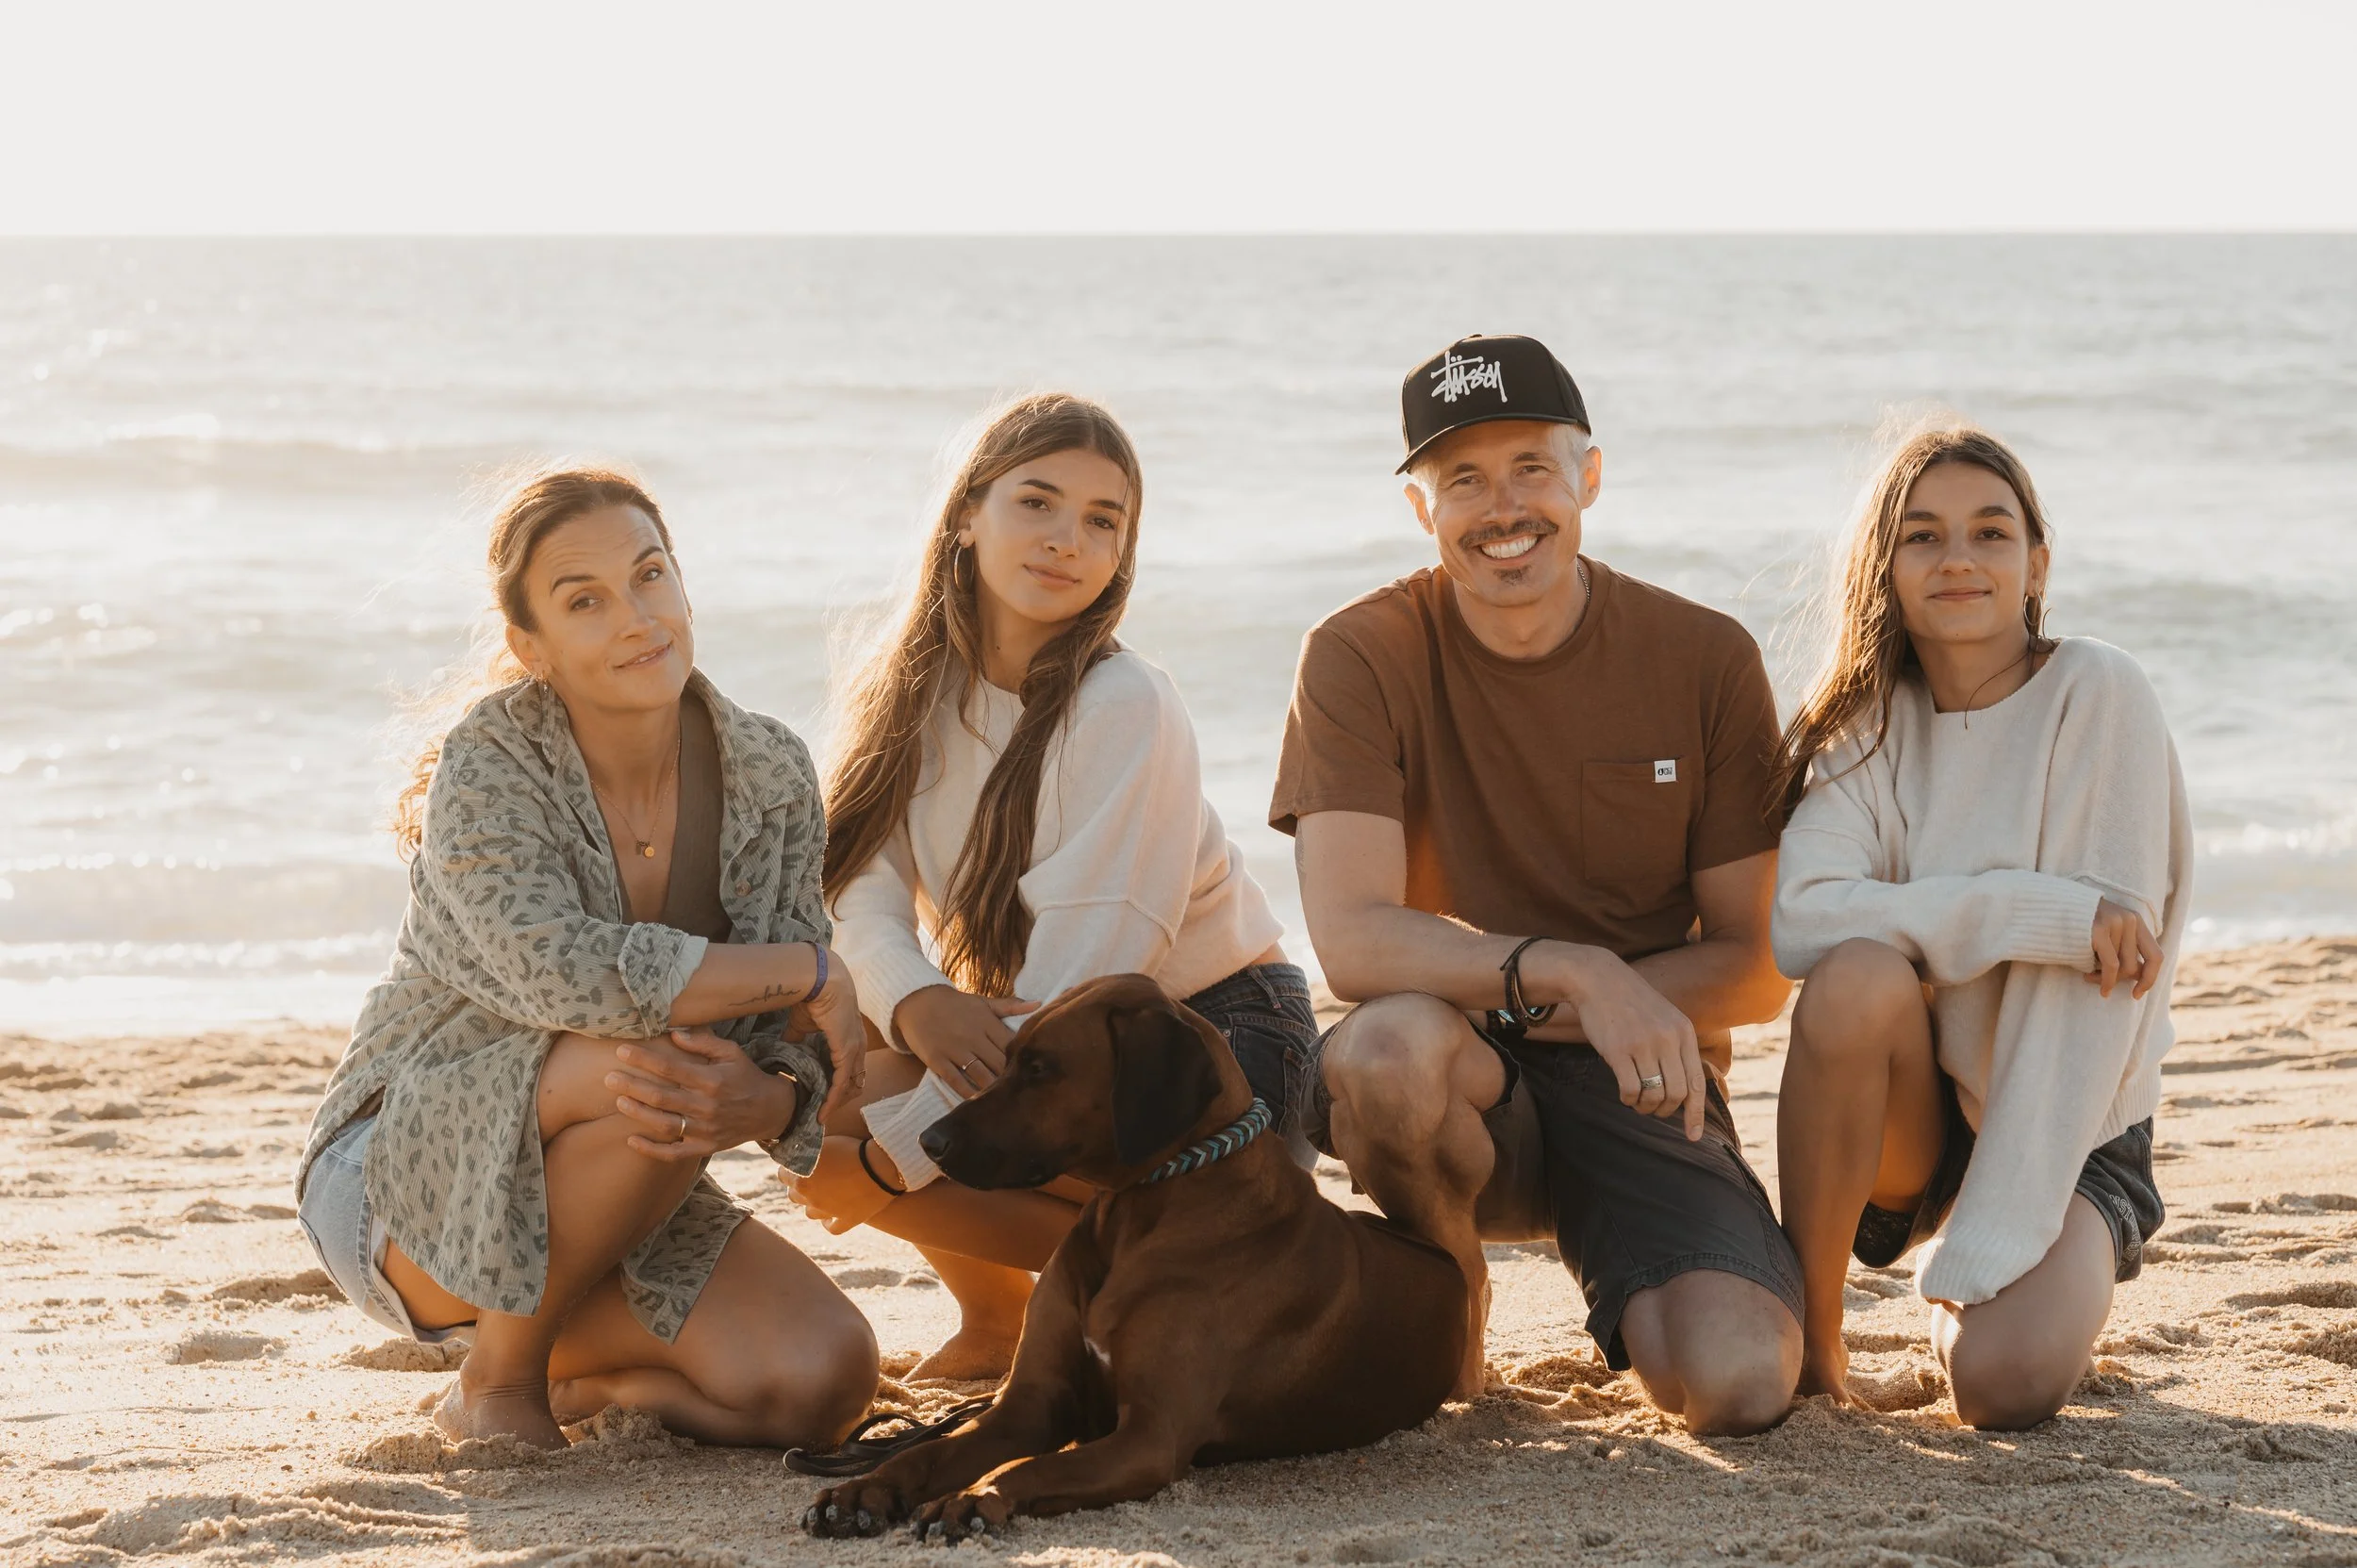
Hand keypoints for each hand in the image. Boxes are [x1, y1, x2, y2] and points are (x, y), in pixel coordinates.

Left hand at [607, 1027, 801, 1161]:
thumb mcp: (732, 1053)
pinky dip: (651, 1150)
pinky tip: (631, 1140)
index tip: (622, 1051)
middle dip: (632, 1086)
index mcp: (713, 1080)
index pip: (671, 1068)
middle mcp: (708, 1106)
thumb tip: (675, 1032)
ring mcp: (706, 1130)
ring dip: (638, 1114)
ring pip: (664, 1124)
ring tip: (618, 1101)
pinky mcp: (705, 1147)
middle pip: (662, 1097)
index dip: (645, 1059)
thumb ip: (704, 1043)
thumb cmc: (746, 1076)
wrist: (770, 1111)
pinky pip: (674, 1153)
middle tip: (608, 1077)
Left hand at [783, 1134, 897, 1234]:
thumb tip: (795, 1152)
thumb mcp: (824, 1144)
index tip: (799, 1161)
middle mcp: (810, 1198)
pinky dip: (830, 1221)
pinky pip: (832, 1227)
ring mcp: (828, 1211)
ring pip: (810, 1212)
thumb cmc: (853, 1148)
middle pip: (794, 1195)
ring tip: (824, 1192)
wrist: (881, 1165)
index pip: (783, 1174)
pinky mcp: (847, 1220)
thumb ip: (805, 1151)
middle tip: (814, 1174)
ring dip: (813, 1203)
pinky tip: (833, 1214)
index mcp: (801, 1178)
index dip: (791, 1167)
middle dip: (800, 1185)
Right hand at [799, 946, 867, 1121]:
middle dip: (838, 1100)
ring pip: (849, 1087)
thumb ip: (797, 1040)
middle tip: (821, 1113)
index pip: (850, 1070)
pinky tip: (821, 1112)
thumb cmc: (812, 997)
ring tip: (819, 1117)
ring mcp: (855, 1050)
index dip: (838, 1086)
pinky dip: (832, 1100)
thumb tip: (784, 1050)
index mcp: (850, 1039)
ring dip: (835, 1104)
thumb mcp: (803, 1025)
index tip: (823, 1099)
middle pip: (854, 1083)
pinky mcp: (847, 1052)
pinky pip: (841, 1083)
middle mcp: (857, 1047)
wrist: (820, 981)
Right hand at [893, 985, 1035, 1099]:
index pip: (1011, 1044)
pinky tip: (978, 1102)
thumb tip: (1040, 1004)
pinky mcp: (938, 1060)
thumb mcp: (983, 1001)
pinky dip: (968, 1093)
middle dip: (1011, 1077)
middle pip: (998, 1062)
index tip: (1033, 1072)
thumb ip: (1010, 1006)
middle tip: (1024, 1093)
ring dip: (993, 1088)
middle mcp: (973, 1036)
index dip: (1023, 1059)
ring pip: (980, 1074)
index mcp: (987, 1022)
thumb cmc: (955, 1004)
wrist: (918, 1001)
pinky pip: (955, 1080)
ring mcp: (954, 1050)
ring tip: (1006, 1102)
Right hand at [1536, 943, 1706, 1139]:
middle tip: (1652, 1109)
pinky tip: (1624, 1094)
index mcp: (1684, 1032)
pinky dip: (1628, 1099)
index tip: (1693, 1137)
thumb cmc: (1630, 1004)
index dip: (1696, 1114)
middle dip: (1665, 1111)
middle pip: (1677, 1094)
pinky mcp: (1618, 1050)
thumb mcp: (1665, 1018)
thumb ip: (1677, 1048)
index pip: (1697, 1084)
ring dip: (1645, 1106)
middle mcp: (1668, 1039)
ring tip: (1637, 1101)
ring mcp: (1644, 1044)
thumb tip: (1685, 1090)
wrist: (1598, 978)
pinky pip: (1630, 1090)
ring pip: (1654, 1095)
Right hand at [2085, 898, 2161, 998]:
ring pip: (2122, 968)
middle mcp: (2129, 919)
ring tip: (2090, 977)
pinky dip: (2107, 981)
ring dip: (2107, 979)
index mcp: (2135, 920)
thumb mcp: (2107, 934)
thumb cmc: (2078, 926)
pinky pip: (2110, 966)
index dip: (2150, 978)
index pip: (2155, 955)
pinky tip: (2101, 989)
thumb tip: (2140, 977)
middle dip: (2120, 980)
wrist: (2050, 905)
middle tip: (2104, 985)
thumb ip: (2124, 950)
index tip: (2137, 993)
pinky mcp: (2099, 930)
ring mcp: (2115, 923)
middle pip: (2135, 965)